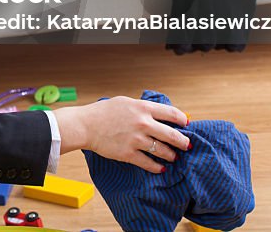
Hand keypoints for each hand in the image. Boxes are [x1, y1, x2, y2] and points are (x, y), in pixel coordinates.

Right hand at [53, 97, 190, 173]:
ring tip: (173, 157)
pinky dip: (157, 167)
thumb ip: (141, 108)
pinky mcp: (128, 153)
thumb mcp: (124, 102)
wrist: (84, 125)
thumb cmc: (102, 112)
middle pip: (172, 135)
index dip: (182, 120)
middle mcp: (142, 123)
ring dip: (171, 155)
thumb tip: (157, 114)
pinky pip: (149, 163)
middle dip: (182, 142)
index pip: (171, 113)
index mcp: (142, 108)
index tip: (186, 124)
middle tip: (186, 145)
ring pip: (163, 151)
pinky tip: (161, 168)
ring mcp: (136, 140)